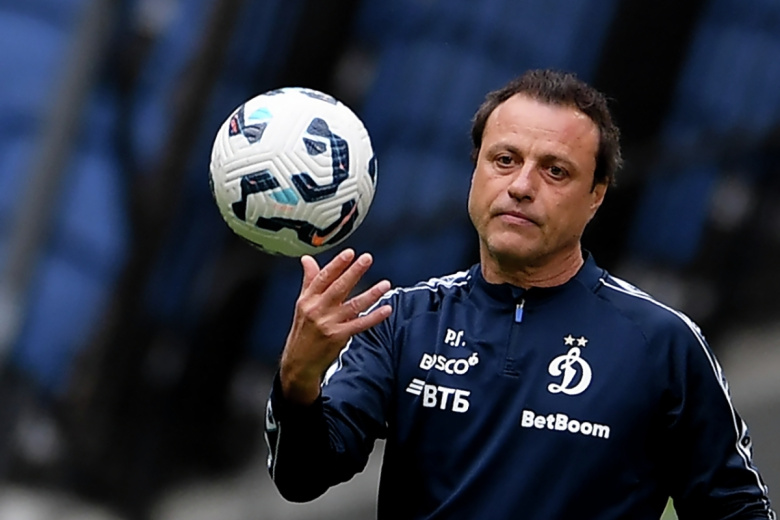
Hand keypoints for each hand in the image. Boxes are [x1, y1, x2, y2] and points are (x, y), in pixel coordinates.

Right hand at [279, 248, 391, 403]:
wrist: (299, 362)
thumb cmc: (303, 330)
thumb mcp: (302, 304)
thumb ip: (309, 280)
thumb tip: (307, 259)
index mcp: (308, 299)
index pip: (323, 277)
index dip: (337, 264)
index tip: (349, 253)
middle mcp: (317, 309)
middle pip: (338, 287)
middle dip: (354, 272)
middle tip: (367, 259)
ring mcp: (328, 324)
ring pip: (353, 305)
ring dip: (371, 294)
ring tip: (385, 284)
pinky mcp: (338, 337)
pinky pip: (360, 324)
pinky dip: (374, 317)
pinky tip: (386, 309)